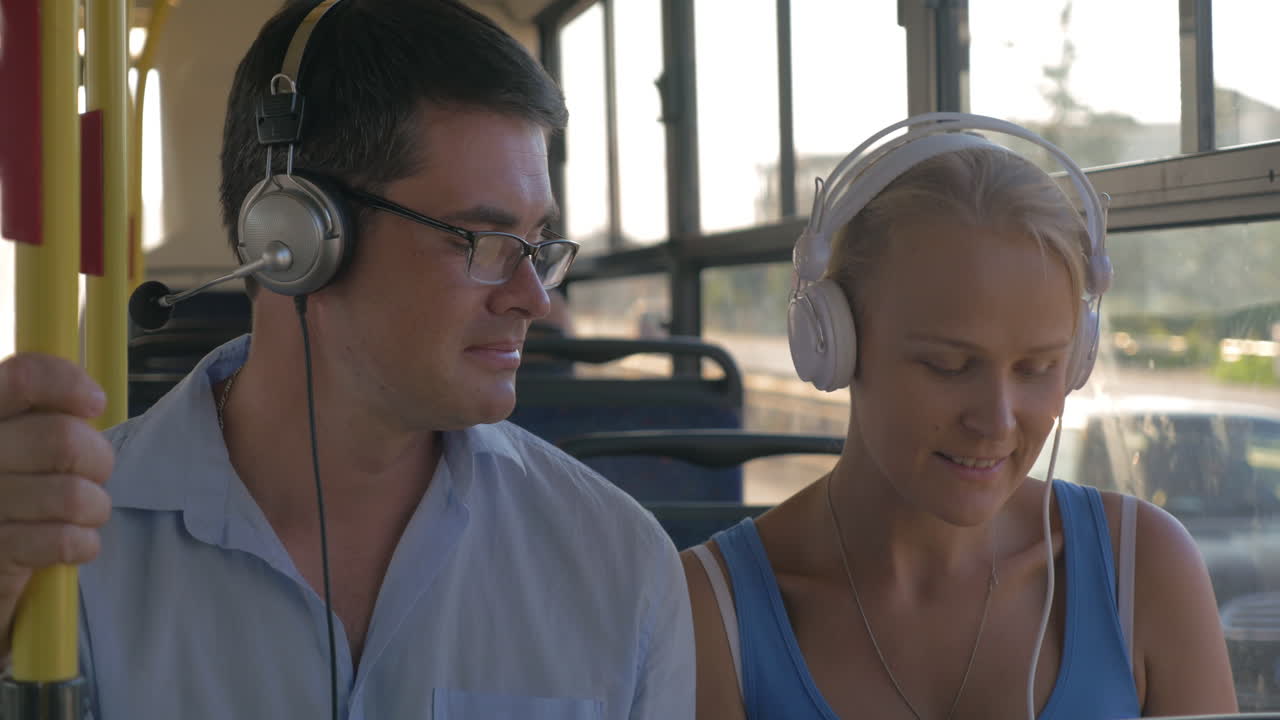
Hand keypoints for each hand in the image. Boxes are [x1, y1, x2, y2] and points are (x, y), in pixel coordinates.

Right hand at [0, 353, 113, 658]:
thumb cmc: (10, 495)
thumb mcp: (17, 445)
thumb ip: (39, 418)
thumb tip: (90, 402)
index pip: (24, 377)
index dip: (70, 385)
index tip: (94, 404)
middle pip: (64, 438)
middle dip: (97, 460)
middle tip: (92, 475)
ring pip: (73, 495)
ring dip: (94, 507)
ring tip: (83, 514)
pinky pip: (65, 540)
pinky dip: (84, 543)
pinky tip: (74, 544)